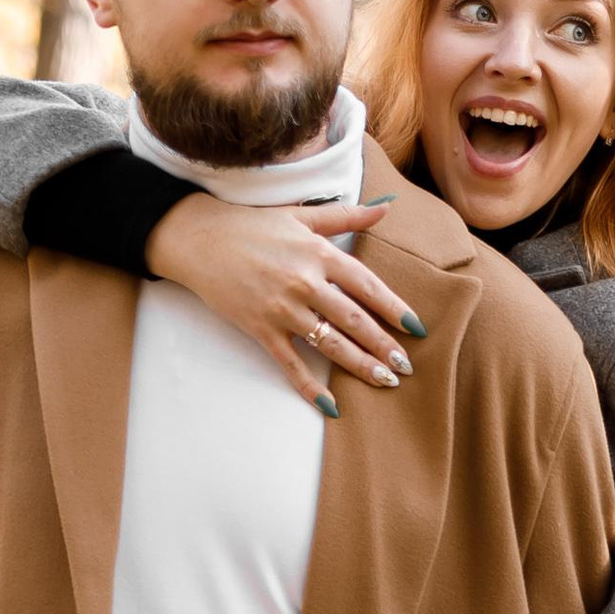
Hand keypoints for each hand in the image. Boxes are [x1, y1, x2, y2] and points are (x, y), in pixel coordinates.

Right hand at [149, 191, 422, 405]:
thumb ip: (345, 216)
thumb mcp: (301, 215)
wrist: (199, 239)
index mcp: (319, 253)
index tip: (415, 328)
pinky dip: (310, 388)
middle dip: (383, 345)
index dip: (394, 308)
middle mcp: (305, 282)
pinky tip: (331, 406)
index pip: (367, 285)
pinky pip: (291, 364)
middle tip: (406, 366)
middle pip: (354, 320)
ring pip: (330, 344)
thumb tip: (385, 206)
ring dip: (360, 366)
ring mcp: (282, 309)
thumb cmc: (251, 225)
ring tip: (385, 381)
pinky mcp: (261, 329)